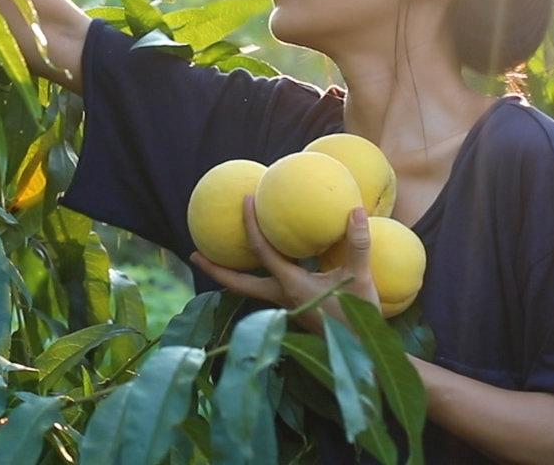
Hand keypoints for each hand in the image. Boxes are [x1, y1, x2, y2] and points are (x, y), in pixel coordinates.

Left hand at [191, 197, 377, 334]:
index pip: (262, 250)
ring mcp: (284, 306)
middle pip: (236, 284)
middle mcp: (280, 297)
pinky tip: (264, 267)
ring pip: (248, 290)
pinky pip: (266, 290)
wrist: (361, 353)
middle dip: (214, 268)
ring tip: (216, 259)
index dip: (251, 224)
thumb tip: (356, 210)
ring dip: (231, 276)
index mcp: (290, 285)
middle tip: (192, 254)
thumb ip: (358, 245)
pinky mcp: (293, 310)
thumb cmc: (359, 318)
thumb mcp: (360, 278)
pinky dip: (256, 278)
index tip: (245, 200)